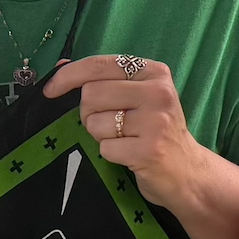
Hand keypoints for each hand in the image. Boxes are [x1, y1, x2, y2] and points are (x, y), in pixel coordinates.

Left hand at [42, 53, 207, 214]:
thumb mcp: (139, 98)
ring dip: (101, 135)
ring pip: (95, 122)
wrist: (187, 173)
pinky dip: (110, 154)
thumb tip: (61, 66)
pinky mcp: (149, 150)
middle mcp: (158, 92)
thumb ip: (105, 80)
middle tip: (112, 125)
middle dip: (90, 113)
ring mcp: (155, 121)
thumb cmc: (156, 132)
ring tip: (125, 139)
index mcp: (154, 72)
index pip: (99, 65)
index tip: (51, 90)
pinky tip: (130, 154)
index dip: (68, 76)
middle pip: (91, 95)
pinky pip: (104, 148)